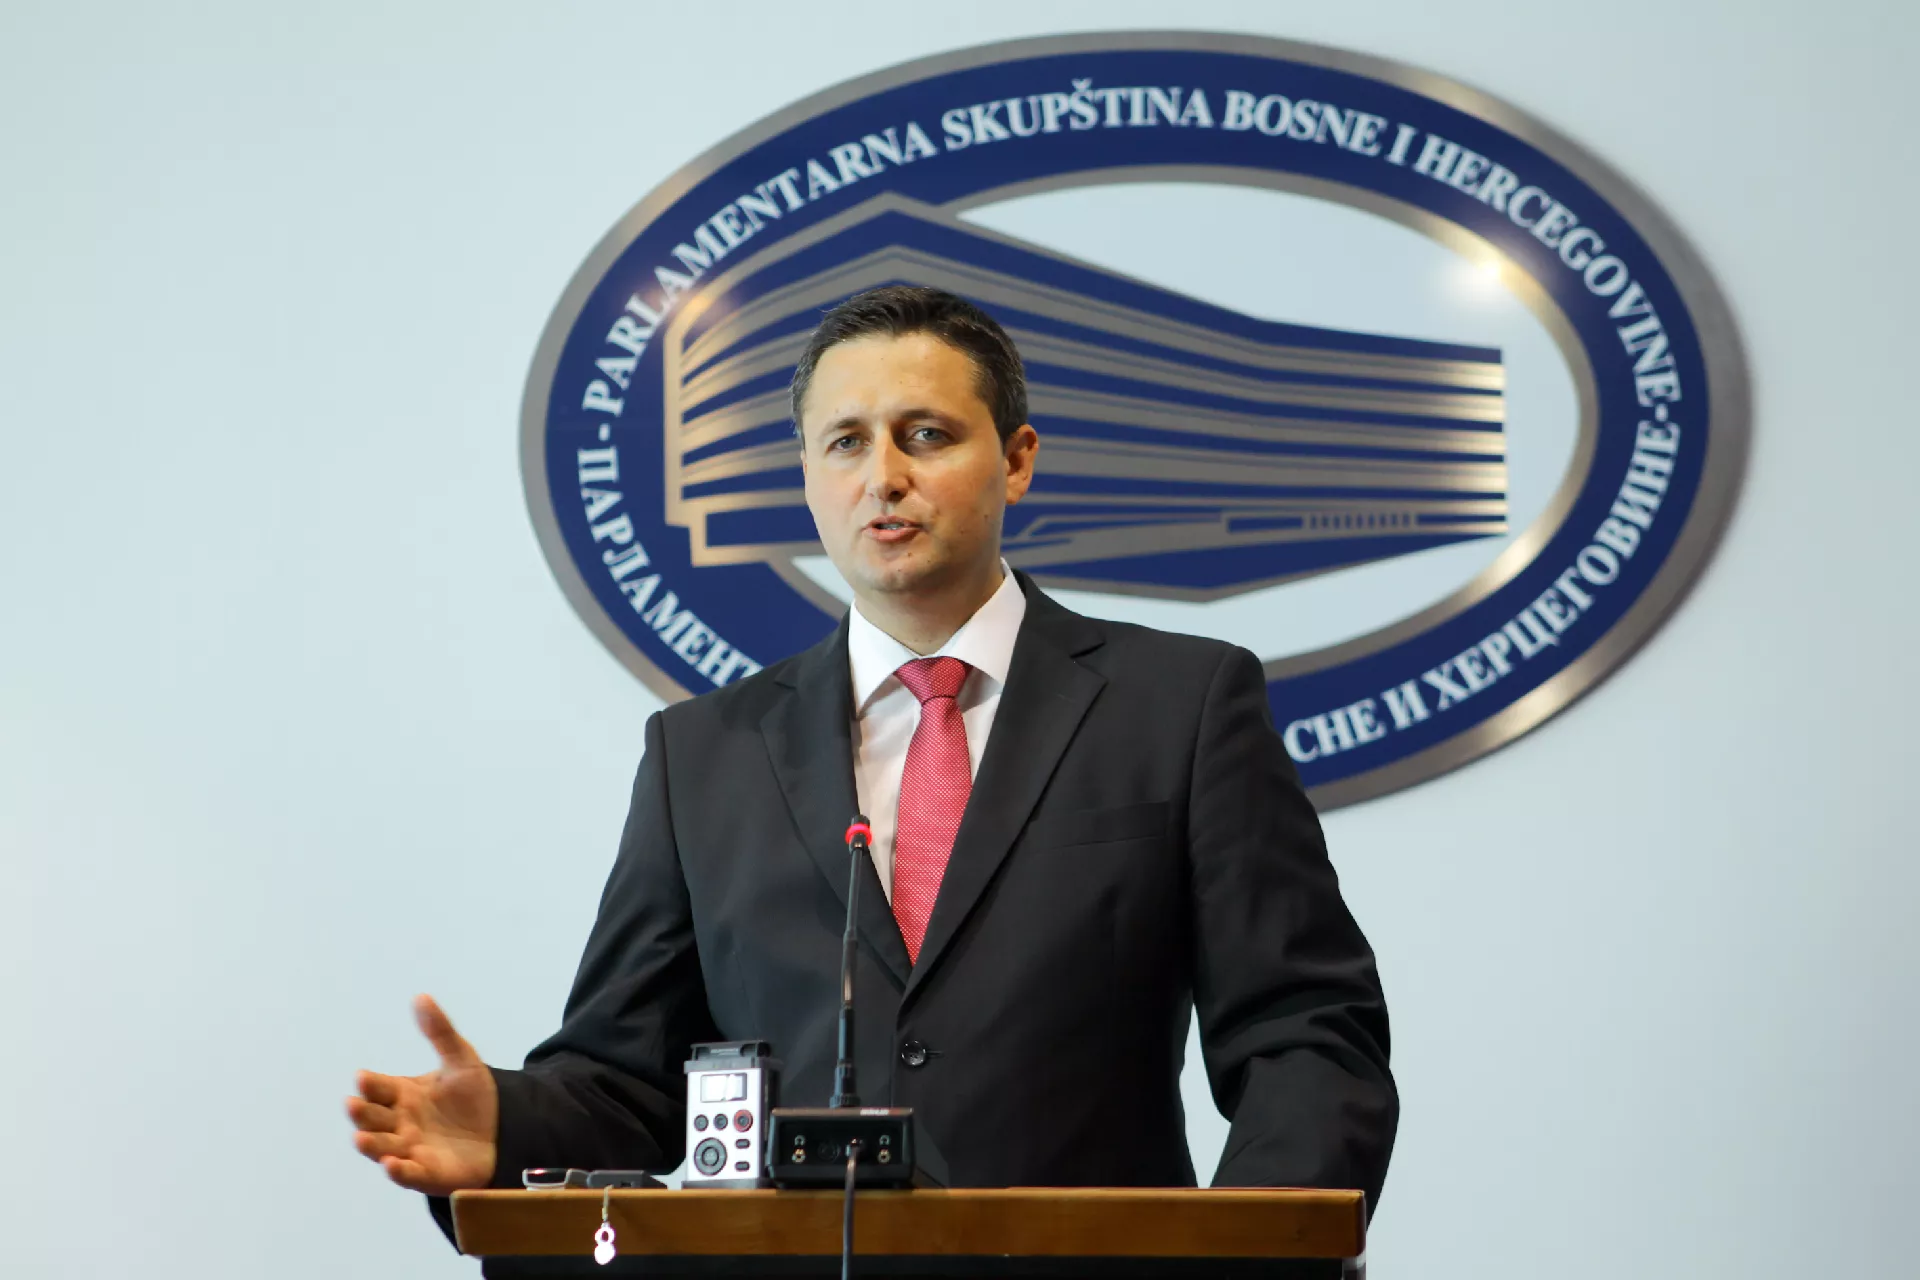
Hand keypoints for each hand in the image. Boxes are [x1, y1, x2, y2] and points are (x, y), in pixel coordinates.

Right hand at [347, 994, 499, 1194]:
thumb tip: (421, 996)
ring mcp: (410, 1148)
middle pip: (374, 1118)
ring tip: (360, 1137)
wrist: (504, 1128)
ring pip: (382, 1147)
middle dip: (362, 1112)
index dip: (370, 1084)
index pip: (378, 1088)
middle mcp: (399, 1122)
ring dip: (370, 1143)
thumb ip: (440, 1031)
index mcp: (402, 1094)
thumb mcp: (461, 1059)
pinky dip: (398, 1170)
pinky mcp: (426, 1172)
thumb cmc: (474, 1095)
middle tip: (353, 1104)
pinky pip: (408, 1173)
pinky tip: (391, 1164)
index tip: (363, 1077)